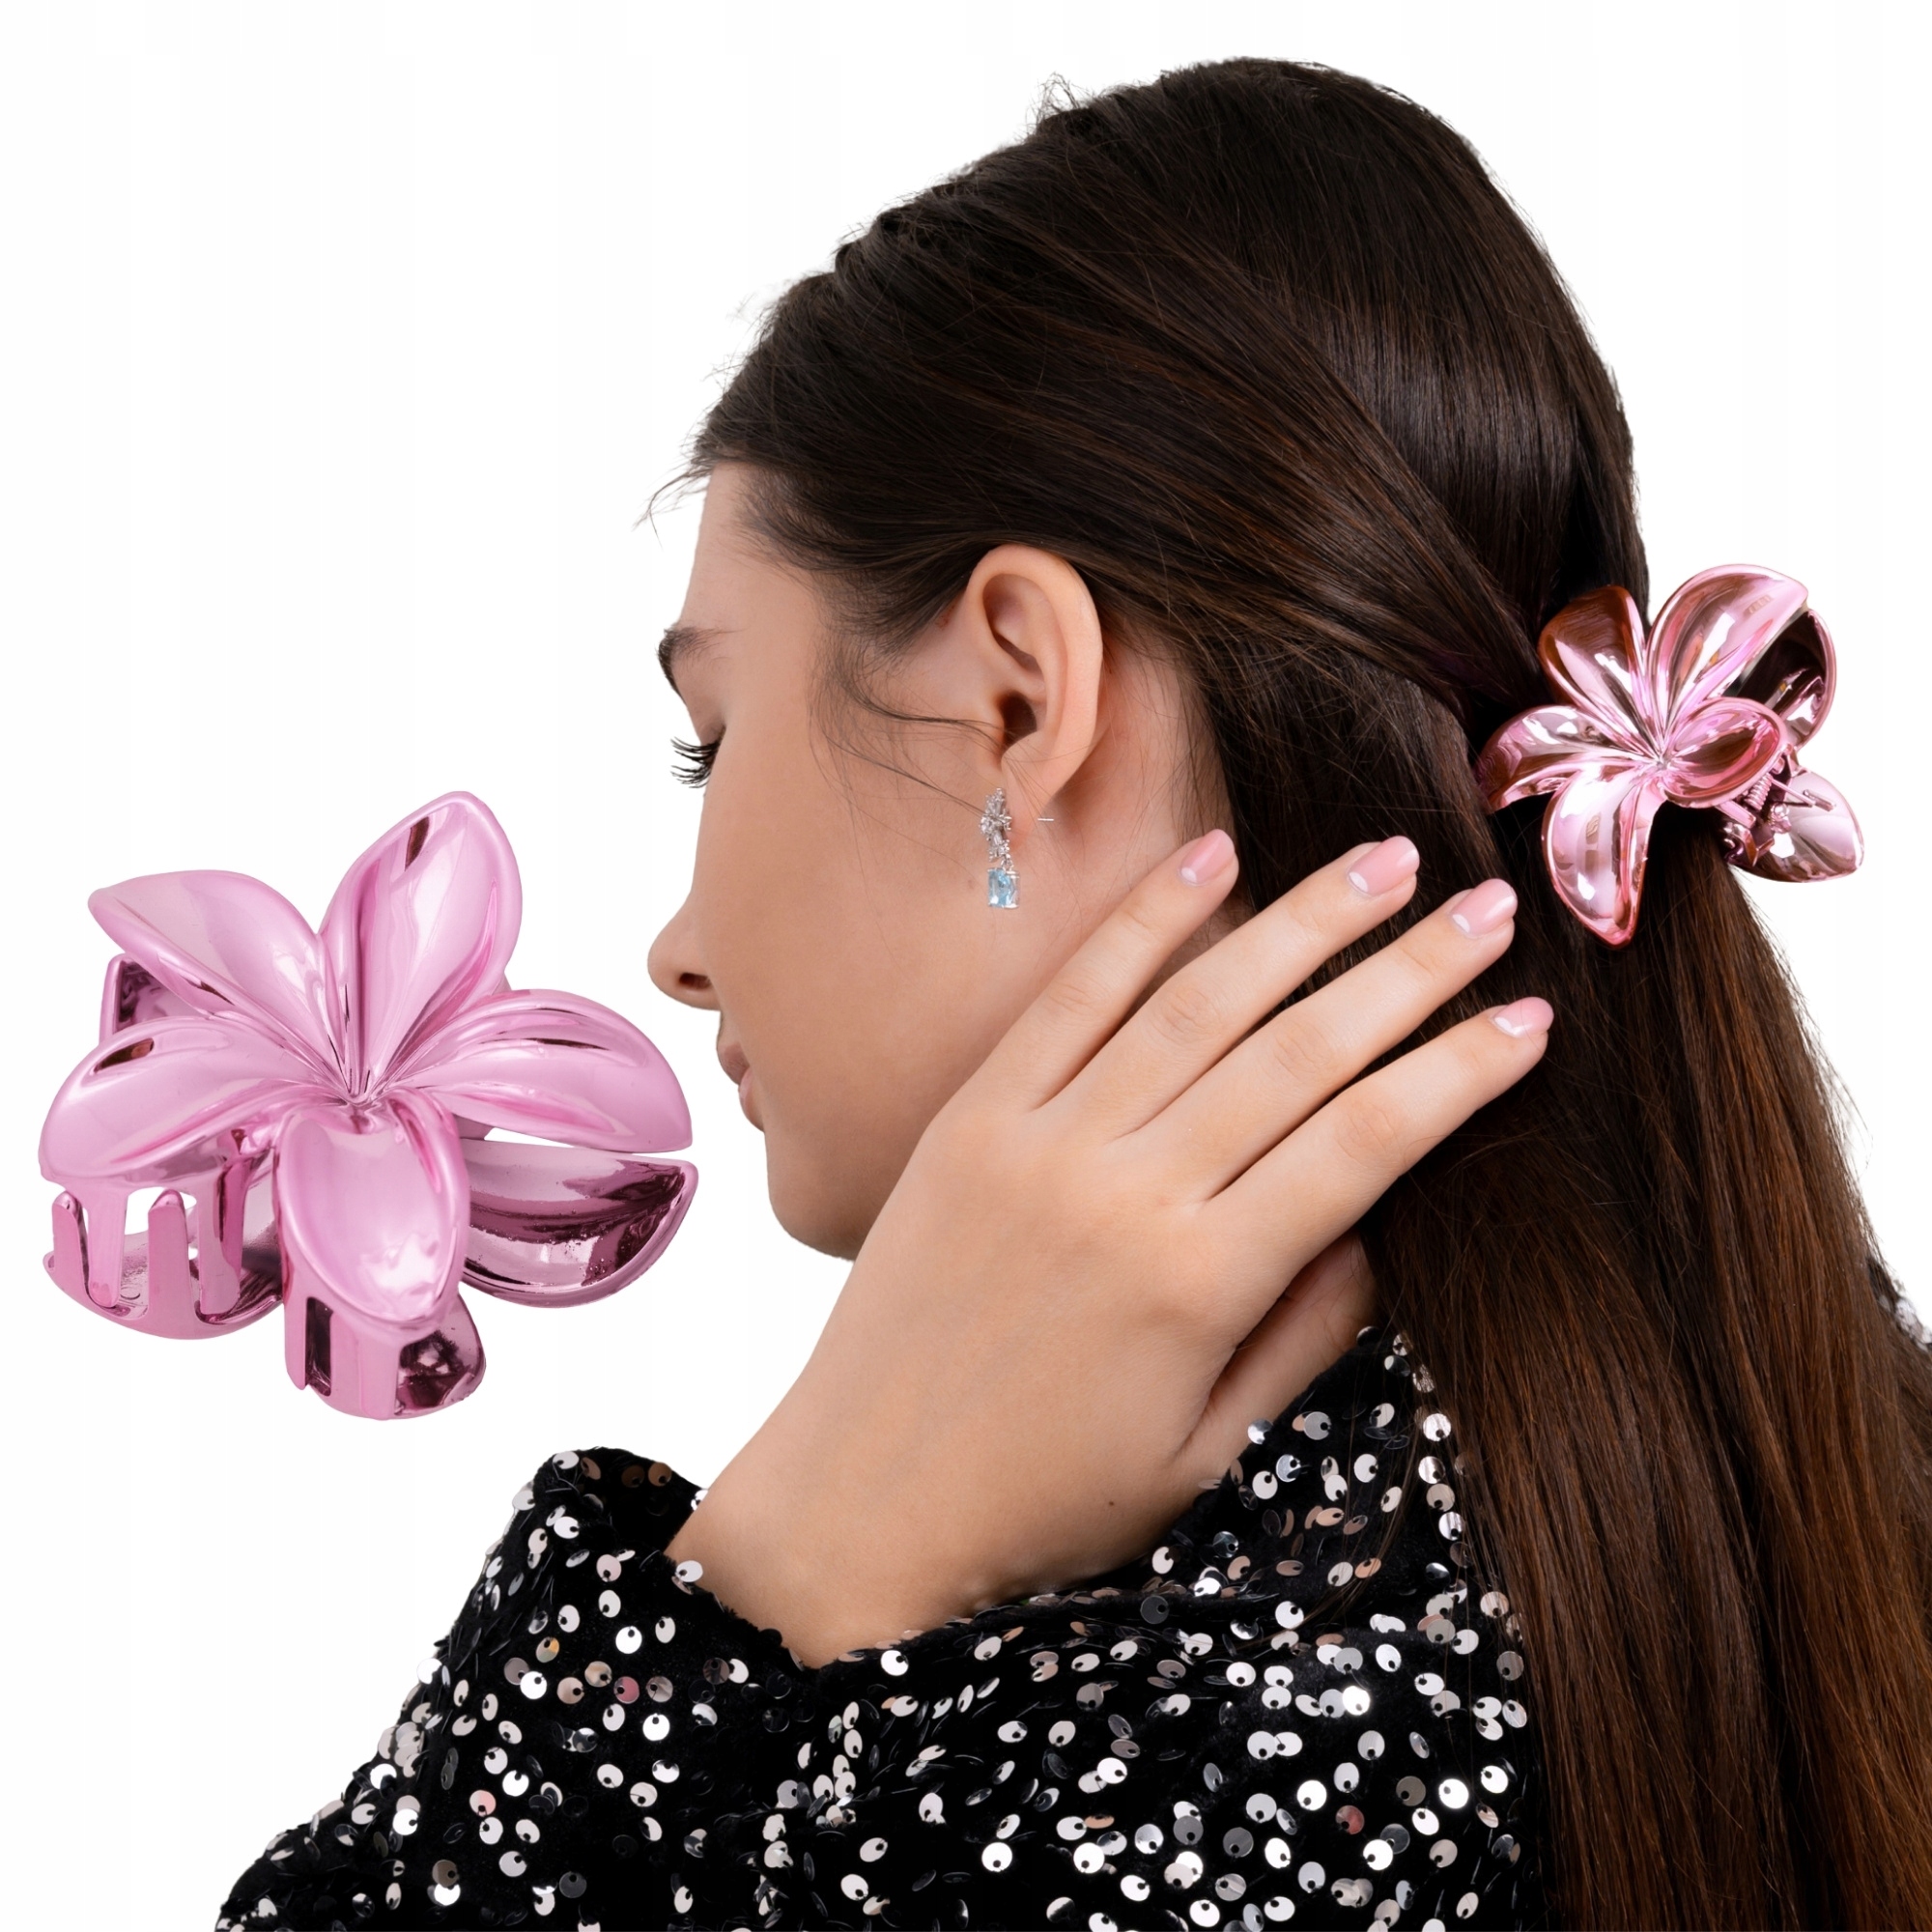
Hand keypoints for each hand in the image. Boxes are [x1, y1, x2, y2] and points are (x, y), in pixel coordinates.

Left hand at [666, 834, 1548, 1663]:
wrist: (860, 1500)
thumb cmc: (1041, 1498)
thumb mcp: (1202, 1452)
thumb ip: (1300, 1334)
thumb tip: (1376, 1229)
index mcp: (1197, 1282)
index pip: (1363, 1144)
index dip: (1457, 1074)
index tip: (1533, 1018)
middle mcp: (1124, 1189)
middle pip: (1297, 1051)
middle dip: (1408, 971)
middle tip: (1492, 905)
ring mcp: (1041, 1140)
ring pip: (1195, 1003)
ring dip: (1299, 921)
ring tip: (1384, 861)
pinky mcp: (972, 1116)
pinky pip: (1067, 998)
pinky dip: (1142, 923)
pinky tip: (1210, 858)